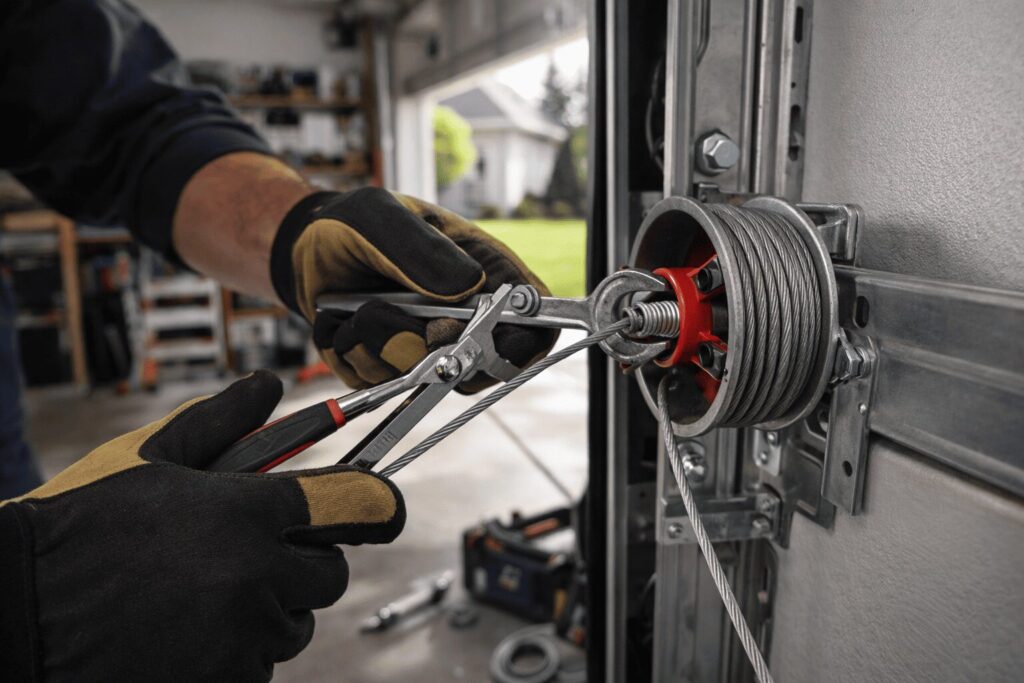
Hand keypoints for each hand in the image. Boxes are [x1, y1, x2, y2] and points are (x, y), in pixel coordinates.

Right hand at [0, 371, 403, 681]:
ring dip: (266, 611)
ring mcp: (242, 636)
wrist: (17, 613)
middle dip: (303, 564)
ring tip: (203, 594)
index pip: (357, 505)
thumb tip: (269, 387)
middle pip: (330, 574)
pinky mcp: (224, 682)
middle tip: (252, 555)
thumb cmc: (80, 528)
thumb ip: (221, 421)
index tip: (380, 510)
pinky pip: (259, 666)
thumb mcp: (148, 459)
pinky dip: (236, 653)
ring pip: (294, 624)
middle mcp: (258, 575)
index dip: (372, 506)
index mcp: (250, 512)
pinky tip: (186, 632)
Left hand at [270, 188, 557, 391]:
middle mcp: (465, 317)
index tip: (478, 341)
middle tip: (377, 309)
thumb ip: (422, 251)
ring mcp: (430, 346)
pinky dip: (351, 354)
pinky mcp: (395, 367)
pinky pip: (379, 383)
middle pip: (476, 367)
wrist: (307, 247)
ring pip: (421, 380)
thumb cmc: (353, 224)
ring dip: (374, 346)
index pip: (534, 325)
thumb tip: (469, 287)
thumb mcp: (381, 219)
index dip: (521, 346)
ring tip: (355, 308)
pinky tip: (342, 322)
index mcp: (485, 273)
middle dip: (421, 347)